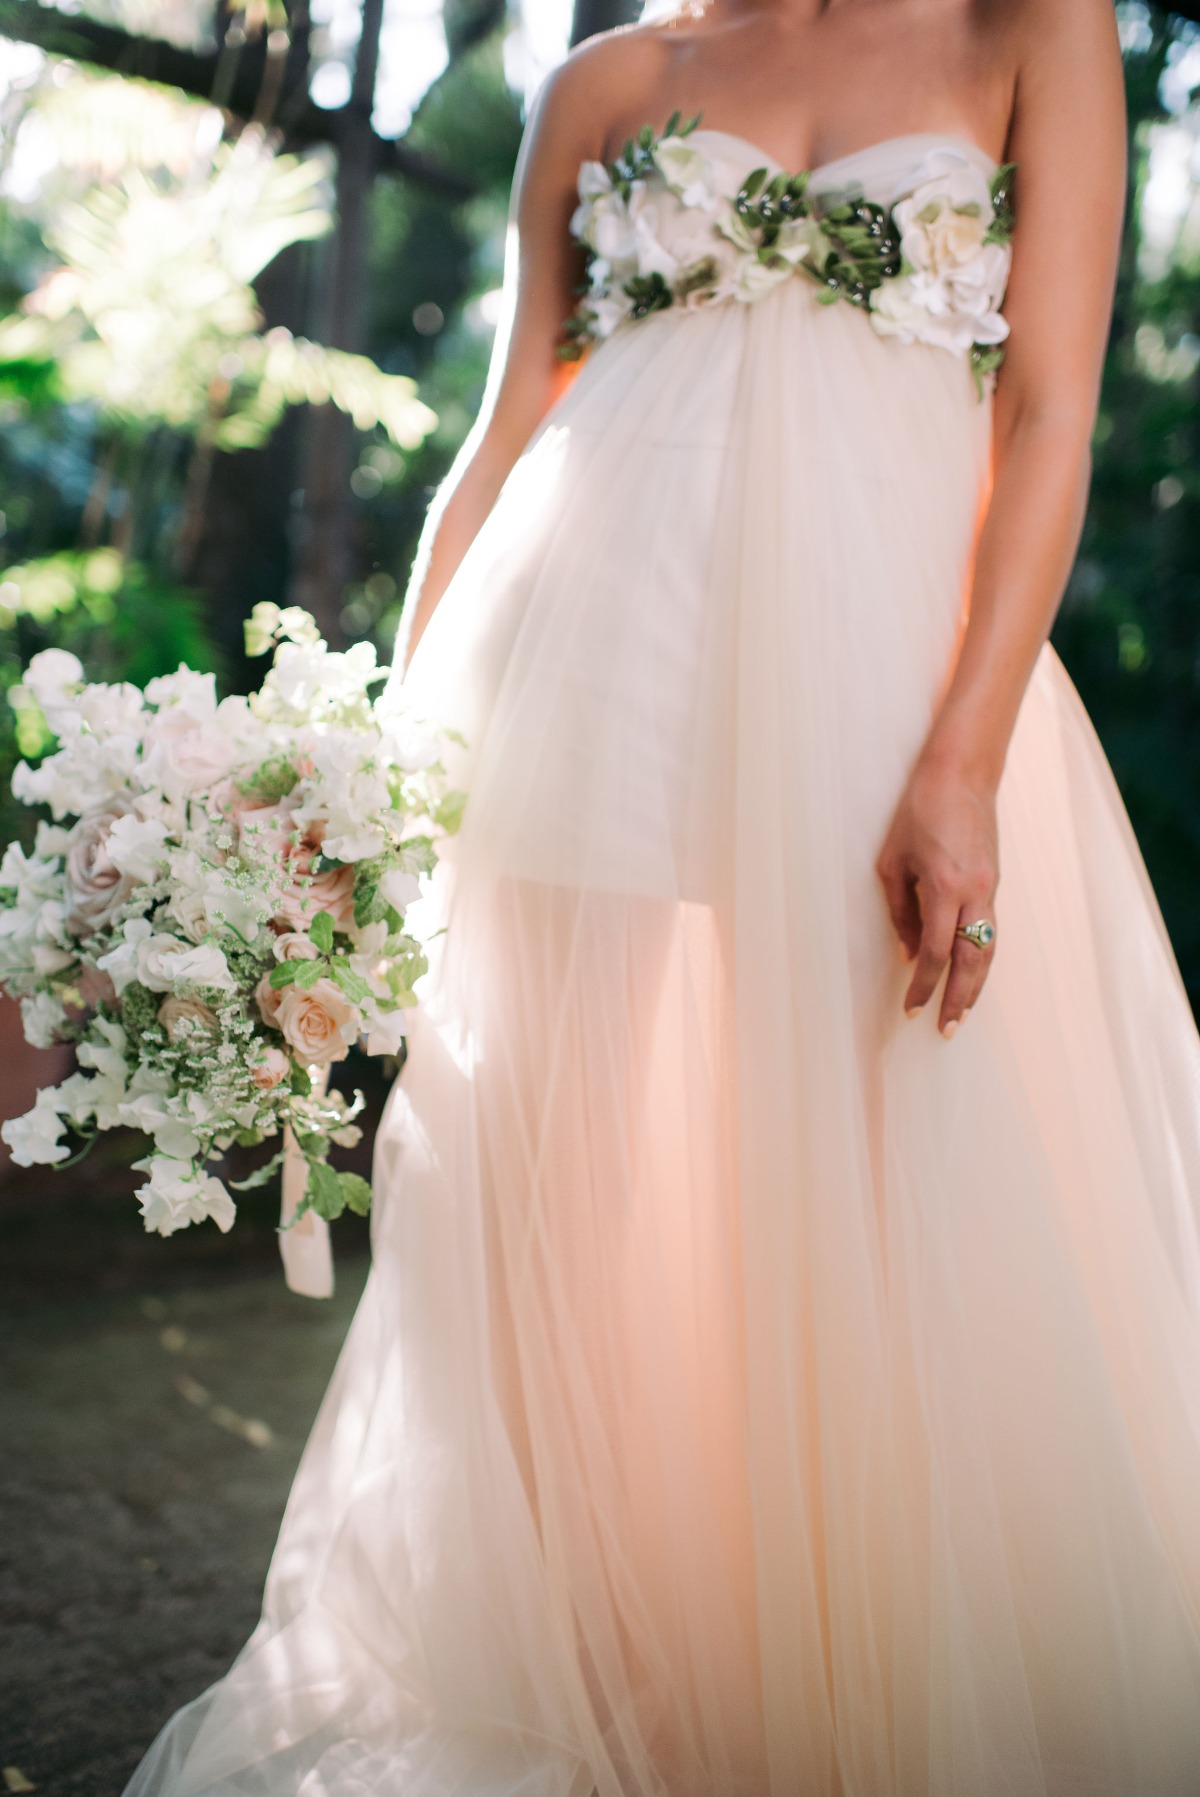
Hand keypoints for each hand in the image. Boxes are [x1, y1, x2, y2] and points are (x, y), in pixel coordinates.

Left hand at [875, 750, 998, 1035]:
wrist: (963, 773)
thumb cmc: (919, 810)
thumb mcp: (892, 861)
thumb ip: (900, 911)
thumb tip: (909, 953)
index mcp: (945, 887)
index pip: (936, 953)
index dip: (924, 986)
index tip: (911, 1009)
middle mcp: (975, 893)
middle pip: (971, 962)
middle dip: (959, 1000)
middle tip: (947, 1030)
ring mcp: (990, 889)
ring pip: (988, 951)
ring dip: (976, 986)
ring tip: (963, 1014)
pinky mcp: (995, 884)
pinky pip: (991, 932)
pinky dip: (982, 960)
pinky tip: (972, 976)